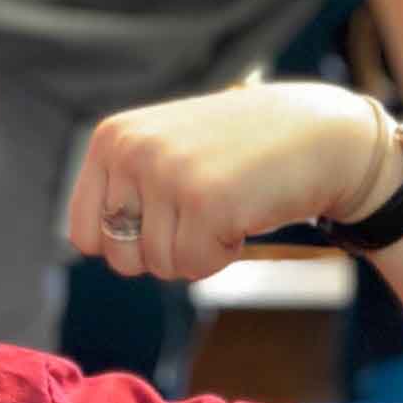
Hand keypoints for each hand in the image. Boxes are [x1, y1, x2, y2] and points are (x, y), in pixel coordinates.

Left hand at [65, 82, 402, 281]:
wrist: (318, 134)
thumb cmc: (241, 153)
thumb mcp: (165, 151)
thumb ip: (122, 189)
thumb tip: (89, 247)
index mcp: (113, 139)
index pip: (84, 233)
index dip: (130, 242)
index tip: (170, 214)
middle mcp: (132, 151)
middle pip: (122, 258)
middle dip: (166, 250)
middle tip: (204, 209)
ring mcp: (167, 174)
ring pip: (161, 266)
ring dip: (199, 250)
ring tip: (228, 205)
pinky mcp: (205, 201)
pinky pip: (196, 267)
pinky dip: (224, 255)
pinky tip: (244, 214)